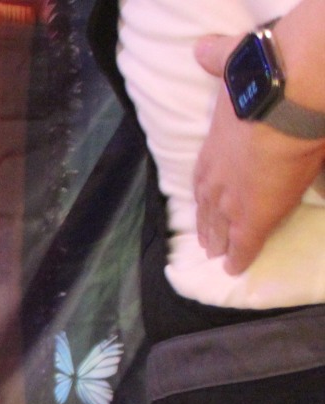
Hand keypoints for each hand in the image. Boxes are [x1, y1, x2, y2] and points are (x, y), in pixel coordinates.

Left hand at [192, 33, 324, 274]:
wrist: (286, 98)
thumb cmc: (264, 80)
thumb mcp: (234, 65)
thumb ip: (218, 58)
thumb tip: (202, 48)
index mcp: (212, 147)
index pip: (204, 175)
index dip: (204, 190)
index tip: (202, 201)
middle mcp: (215, 177)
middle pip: (208, 207)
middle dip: (208, 223)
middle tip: (206, 240)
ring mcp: (231, 199)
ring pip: (222, 228)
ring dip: (219, 241)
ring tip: (219, 254)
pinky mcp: (254, 216)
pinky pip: (245, 244)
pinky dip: (240, 257)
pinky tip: (235, 269)